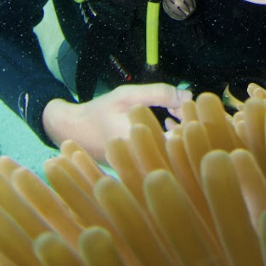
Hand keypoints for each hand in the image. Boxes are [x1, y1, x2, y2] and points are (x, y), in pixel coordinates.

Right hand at [41, 82, 191, 160]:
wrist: (73, 133)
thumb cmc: (99, 113)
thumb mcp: (126, 96)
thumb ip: (159, 93)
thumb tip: (188, 96)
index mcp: (142, 148)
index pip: (184, 142)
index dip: (192, 120)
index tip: (185, 104)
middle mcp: (144, 166)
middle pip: (183, 151)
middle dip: (189, 125)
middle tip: (181, 107)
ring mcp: (143, 171)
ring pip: (176, 156)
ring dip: (182, 133)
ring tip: (172, 114)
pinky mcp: (143, 171)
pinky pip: (166, 157)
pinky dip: (172, 140)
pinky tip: (166, 125)